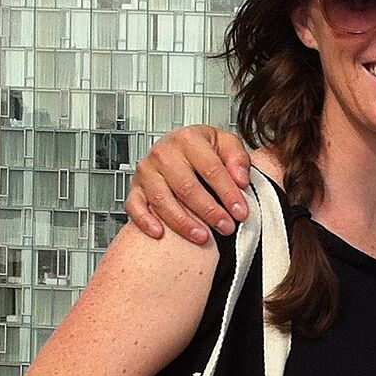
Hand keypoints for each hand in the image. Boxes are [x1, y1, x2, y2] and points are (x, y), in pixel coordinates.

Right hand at [124, 125, 255, 243]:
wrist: (179, 147)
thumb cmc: (203, 149)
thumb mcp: (226, 143)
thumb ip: (237, 158)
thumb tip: (240, 179)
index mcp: (188, 139)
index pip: (211, 169)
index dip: (228, 193)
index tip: (241, 211)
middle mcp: (164, 153)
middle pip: (186, 187)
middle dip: (209, 211)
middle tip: (226, 226)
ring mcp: (147, 171)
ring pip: (162, 200)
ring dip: (183, 222)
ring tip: (203, 236)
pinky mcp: (136, 187)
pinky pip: (135, 206)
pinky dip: (145, 221)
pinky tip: (160, 233)